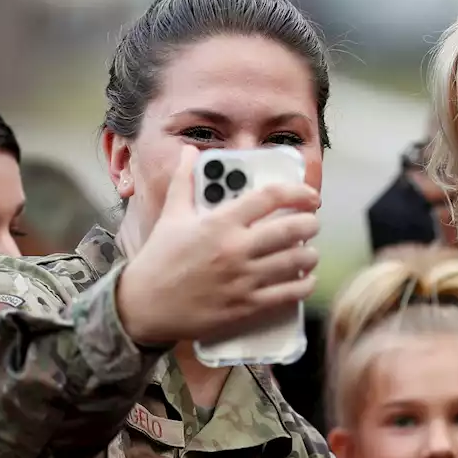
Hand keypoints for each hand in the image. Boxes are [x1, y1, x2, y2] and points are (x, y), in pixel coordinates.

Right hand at [117, 147, 320, 344]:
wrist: (145, 305)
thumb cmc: (159, 258)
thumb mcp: (171, 215)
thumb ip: (184, 180)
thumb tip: (190, 151)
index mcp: (220, 222)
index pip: (270, 197)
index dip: (298, 192)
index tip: (310, 196)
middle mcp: (235, 249)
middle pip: (292, 229)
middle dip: (310, 223)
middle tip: (311, 223)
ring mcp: (243, 279)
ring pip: (295, 262)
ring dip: (309, 255)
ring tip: (308, 252)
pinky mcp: (246, 306)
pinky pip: (288, 294)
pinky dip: (303, 285)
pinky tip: (304, 280)